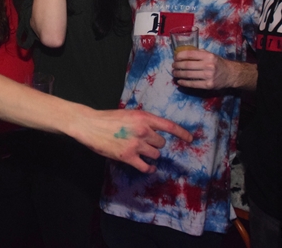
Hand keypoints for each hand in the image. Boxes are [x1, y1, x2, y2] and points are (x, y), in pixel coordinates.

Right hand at [75, 109, 191, 173]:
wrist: (90, 125)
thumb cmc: (108, 118)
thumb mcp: (129, 114)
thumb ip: (143, 121)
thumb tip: (154, 130)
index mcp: (144, 117)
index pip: (169, 126)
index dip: (182, 133)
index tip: (190, 139)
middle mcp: (143, 131)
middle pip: (161, 143)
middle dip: (155, 144)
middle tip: (144, 142)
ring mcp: (136, 144)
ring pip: (155, 154)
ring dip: (150, 154)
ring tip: (140, 151)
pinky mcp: (128, 157)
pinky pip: (146, 166)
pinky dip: (149, 168)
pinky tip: (149, 167)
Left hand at [172, 49, 234, 88]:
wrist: (230, 74)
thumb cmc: (218, 63)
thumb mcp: (211, 55)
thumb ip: (199, 53)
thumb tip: (184, 53)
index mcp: (208, 56)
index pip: (190, 54)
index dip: (180, 55)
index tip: (175, 57)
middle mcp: (208, 65)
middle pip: (187, 65)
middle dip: (177, 66)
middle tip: (173, 66)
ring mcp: (208, 76)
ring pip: (189, 75)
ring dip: (179, 74)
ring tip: (174, 73)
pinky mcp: (208, 85)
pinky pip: (193, 84)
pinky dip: (184, 83)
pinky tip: (179, 82)